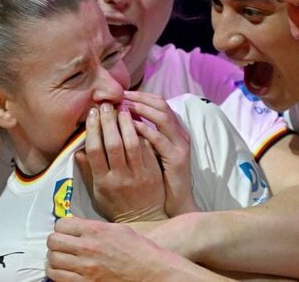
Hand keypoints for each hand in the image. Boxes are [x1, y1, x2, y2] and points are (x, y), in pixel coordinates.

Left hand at [46, 217, 198, 281]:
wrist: (149, 271)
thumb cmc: (138, 250)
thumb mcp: (118, 229)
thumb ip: (95, 227)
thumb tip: (77, 226)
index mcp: (96, 230)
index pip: (61, 224)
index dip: (62, 226)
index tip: (65, 230)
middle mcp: (88, 248)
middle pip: (53, 241)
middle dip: (56, 241)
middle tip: (62, 243)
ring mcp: (85, 267)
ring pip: (52, 260)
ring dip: (55, 257)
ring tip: (62, 257)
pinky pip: (58, 277)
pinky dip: (57, 272)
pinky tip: (64, 269)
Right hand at [78, 102, 167, 222]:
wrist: (144, 218)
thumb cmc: (116, 205)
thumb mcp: (97, 192)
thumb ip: (89, 171)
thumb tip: (78, 150)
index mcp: (103, 181)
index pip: (95, 150)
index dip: (93, 129)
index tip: (92, 113)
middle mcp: (120, 177)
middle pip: (113, 143)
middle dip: (108, 121)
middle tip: (106, 105)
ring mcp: (138, 174)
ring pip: (132, 144)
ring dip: (126, 124)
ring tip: (122, 109)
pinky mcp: (154, 172)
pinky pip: (147, 149)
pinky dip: (142, 134)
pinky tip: (138, 121)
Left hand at [125, 91, 198, 215]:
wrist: (174, 204)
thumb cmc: (158, 182)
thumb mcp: (150, 156)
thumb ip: (140, 138)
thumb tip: (118, 123)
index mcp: (173, 131)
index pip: (158, 103)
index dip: (139, 96)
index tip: (119, 94)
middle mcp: (179, 133)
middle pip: (161, 105)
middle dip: (139, 98)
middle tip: (118, 96)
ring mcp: (180, 145)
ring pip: (162, 117)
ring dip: (141, 109)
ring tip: (122, 107)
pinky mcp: (177, 158)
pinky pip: (160, 139)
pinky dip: (145, 130)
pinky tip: (130, 126)